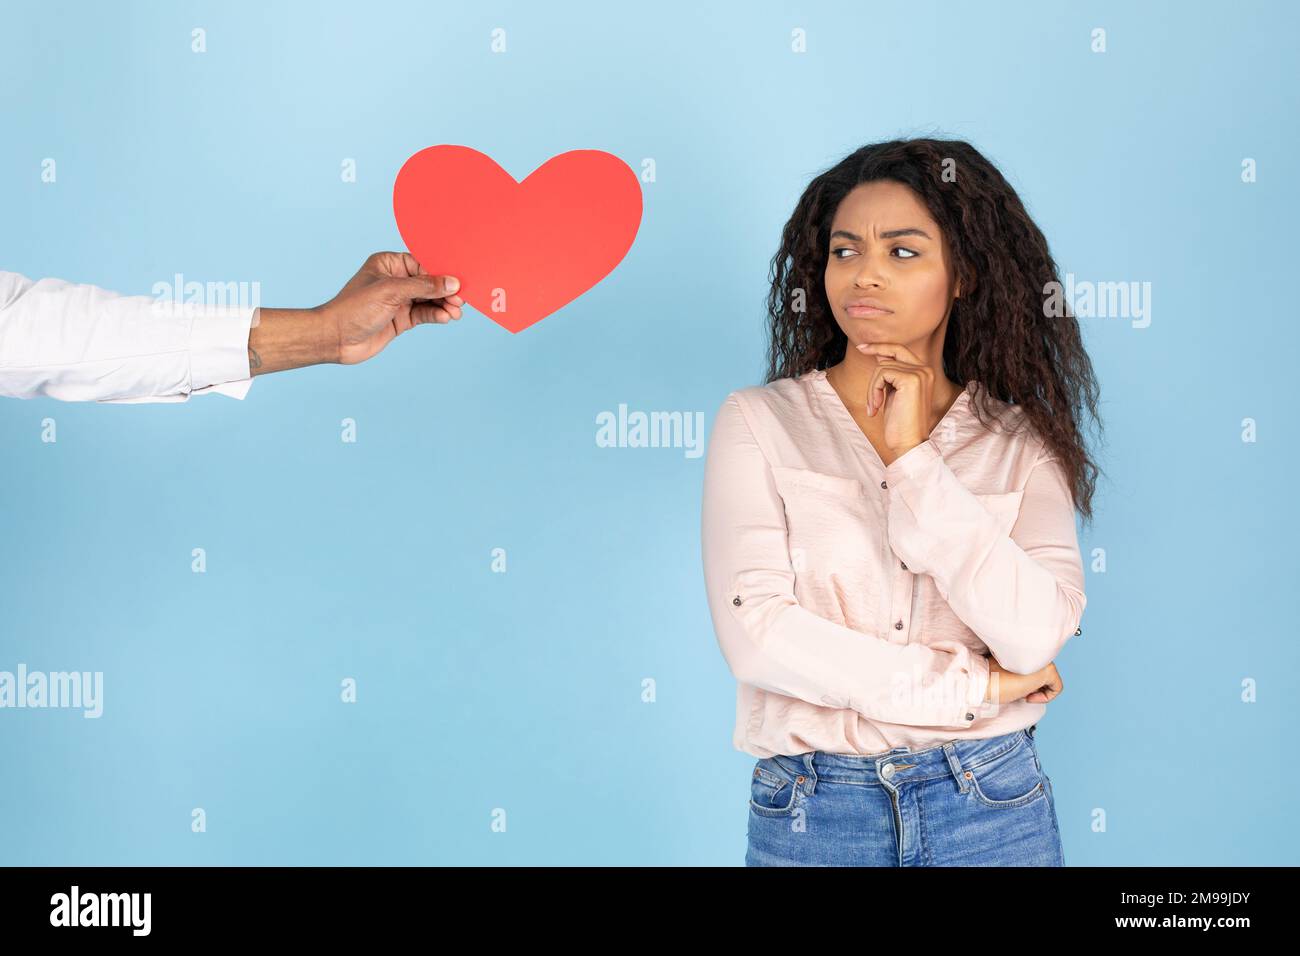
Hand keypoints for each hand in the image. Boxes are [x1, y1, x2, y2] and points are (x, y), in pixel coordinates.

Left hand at [321, 252, 464, 365]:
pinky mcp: (401, 319)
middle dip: (446, 291)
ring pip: (430, 299)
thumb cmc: (354, 308)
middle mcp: (396, 280)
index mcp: (390, 264)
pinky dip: (436, 315)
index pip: (423, 264)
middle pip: (429, 282)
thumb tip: (451, 283)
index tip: (458, 281)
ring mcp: (399, 301)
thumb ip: (423, 287)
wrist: (336, 338)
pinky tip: (445, 318)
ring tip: (456, 312)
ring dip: (444, 305)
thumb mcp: (391, 292)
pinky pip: (425, 314)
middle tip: (461, 299)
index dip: (441, 272)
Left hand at [855, 341, 937, 454]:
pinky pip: (882, 374)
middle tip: (859, 349)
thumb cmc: (900, 423)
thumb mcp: (893, 393)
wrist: (909, 443)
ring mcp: (920, 373)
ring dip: (872, 387)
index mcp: (924, 373)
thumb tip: (879, 355)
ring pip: (883, 366)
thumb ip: (890, 374)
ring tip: (874, 406)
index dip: (882, 346)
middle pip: (892, 352)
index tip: (863, 346)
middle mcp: (926, 370)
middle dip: (875, 351)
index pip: (901, 350)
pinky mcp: (911, 379)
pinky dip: (873, 390)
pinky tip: (876, 407)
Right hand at [984, 658, 1063, 704]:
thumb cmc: (988, 678)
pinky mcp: (1048, 670)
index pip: (1035, 665)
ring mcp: (1043, 659)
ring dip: (1038, 691)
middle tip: (1018, 689)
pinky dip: (1046, 697)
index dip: (1027, 680)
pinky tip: (1029, 697)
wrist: (982, 680)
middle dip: (1033, 686)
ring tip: (1022, 692)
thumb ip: (1019, 667)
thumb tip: (1030, 679)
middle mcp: (1036, 651)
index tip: (1014, 684)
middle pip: (1044, 673)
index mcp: (1025, 648)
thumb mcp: (1005, 668)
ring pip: (1051, 679)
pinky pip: (1057, 688)